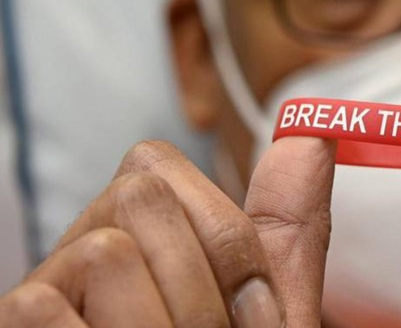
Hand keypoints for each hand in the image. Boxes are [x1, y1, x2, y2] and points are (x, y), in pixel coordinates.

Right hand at [0, 136, 334, 326]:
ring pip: (105, 249)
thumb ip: (285, 231)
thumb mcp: (271, 317)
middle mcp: (84, 260)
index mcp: (146, 244)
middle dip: (201, 281)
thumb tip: (311, 136)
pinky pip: (44, 307)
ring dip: (166, 324)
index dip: (220, 235)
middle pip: (136, 195)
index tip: (248, 305)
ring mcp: (44, 300)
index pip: (154, 167)